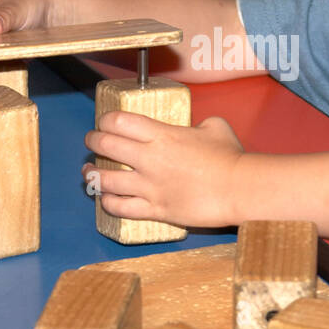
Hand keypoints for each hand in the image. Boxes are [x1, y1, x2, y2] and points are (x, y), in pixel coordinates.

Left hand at [82, 114, 244, 228]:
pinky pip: (121, 207)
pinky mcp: (155, 209)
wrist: (239, 189)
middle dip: (94, 141)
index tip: (105, 122)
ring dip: (93, 174)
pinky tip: (105, 198)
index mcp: (162, 135)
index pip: (118, 121)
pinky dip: (108, 202)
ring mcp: (149, 186)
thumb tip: (194, 129)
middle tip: (92, 141)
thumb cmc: (230, 157)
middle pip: (106, 145)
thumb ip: (197, 125)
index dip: (106, 119)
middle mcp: (149, 159)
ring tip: (89, 172)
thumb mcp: (215, 126)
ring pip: (105, 179)